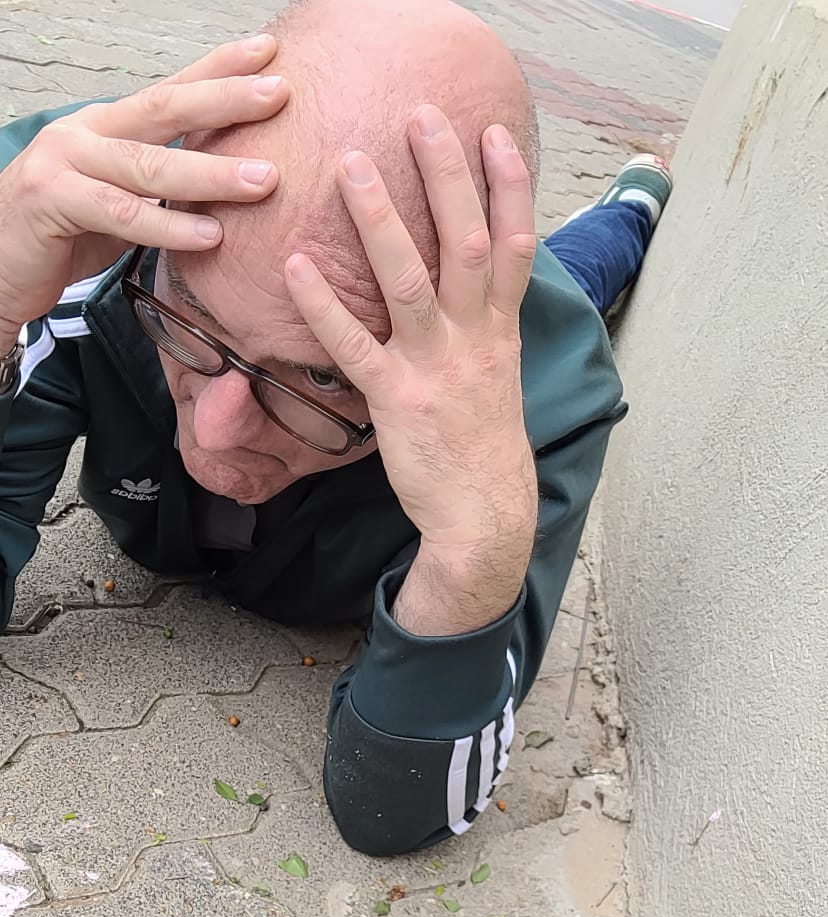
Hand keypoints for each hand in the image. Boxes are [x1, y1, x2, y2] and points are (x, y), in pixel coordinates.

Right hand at [0, 35, 288, 345]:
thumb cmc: (62, 236)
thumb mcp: (120, 203)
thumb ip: (161, 188)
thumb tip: (223, 183)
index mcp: (105, 126)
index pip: (169, 90)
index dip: (217, 69)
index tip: (267, 55)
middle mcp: (85, 132)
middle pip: (163, 108)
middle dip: (224, 99)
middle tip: (278, 94)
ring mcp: (65, 162)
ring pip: (149, 164)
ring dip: (211, 173)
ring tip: (264, 181)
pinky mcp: (52, 202)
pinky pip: (122, 214)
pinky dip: (168, 226)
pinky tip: (210, 235)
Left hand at [284, 105, 538, 634]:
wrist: (485, 515)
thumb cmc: (485, 445)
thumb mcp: (498, 375)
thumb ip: (482, 324)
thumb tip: (467, 284)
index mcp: (501, 330)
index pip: (515, 243)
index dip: (509, 185)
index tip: (495, 131)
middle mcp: (474, 339)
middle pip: (465, 242)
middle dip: (446, 176)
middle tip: (420, 116)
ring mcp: (435, 368)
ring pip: (411, 282)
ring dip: (380, 220)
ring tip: (350, 164)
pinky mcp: (396, 401)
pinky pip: (355, 347)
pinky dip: (324, 306)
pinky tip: (293, 266)